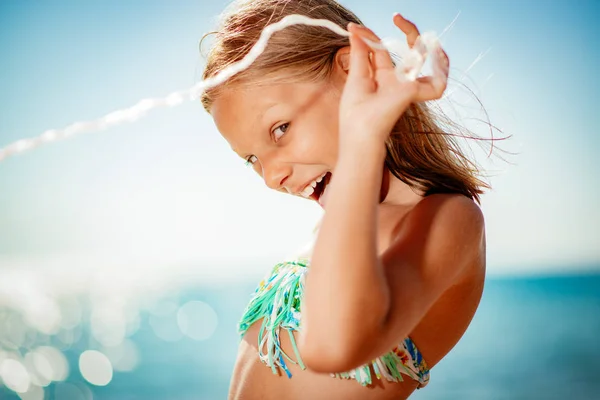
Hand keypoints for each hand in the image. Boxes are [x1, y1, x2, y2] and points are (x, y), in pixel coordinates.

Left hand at [339, 14, 448, 147]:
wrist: (360, 132)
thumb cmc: (356, 113)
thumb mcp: (356, 77)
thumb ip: (359, 53)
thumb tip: (354, 30)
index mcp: (382, 78)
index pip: (383, 50)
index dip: (373, 37)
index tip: (356, 28)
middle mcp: (398, 81)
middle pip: (411, 50)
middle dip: (408, 30)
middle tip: (397, 17)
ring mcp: (409, 87)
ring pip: (432, 62)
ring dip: (432, 45)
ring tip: (424, 32)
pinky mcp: (416, 93)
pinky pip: (439, 82)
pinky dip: (442, 68)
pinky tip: (437, 54)